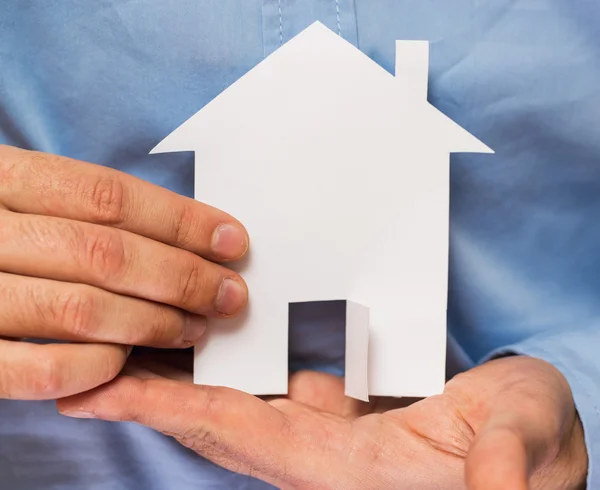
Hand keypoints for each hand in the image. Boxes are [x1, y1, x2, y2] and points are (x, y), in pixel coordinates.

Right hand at [0, 145, 247, 399]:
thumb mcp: (21, 196)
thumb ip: (85, 211)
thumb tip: (188, 231)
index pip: (108, 196)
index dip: (180, 221)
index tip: (233, 240)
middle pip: (105, 253)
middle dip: (183, 277)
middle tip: (230, 295)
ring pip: (79, 309)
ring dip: (153, 323)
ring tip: (197, 328)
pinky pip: (36, 369)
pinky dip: (92, 366)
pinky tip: (126, 359)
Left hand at [57, 354, 586, 488]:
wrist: (527, 435)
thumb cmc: (532, 442)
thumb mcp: (533, 442)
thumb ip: (510, 464)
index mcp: (359, 472)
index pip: (246, 437)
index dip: (176, 412)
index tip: (105, 393)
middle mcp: (327, 457)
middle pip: (218, 423)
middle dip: (149, 397)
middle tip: (86, 365)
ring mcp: (327, 433)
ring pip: (237, 401)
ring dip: (185, 375)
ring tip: (135, 339)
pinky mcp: (336, 413)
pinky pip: (269, 387)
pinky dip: (233, 366)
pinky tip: (210, 338)